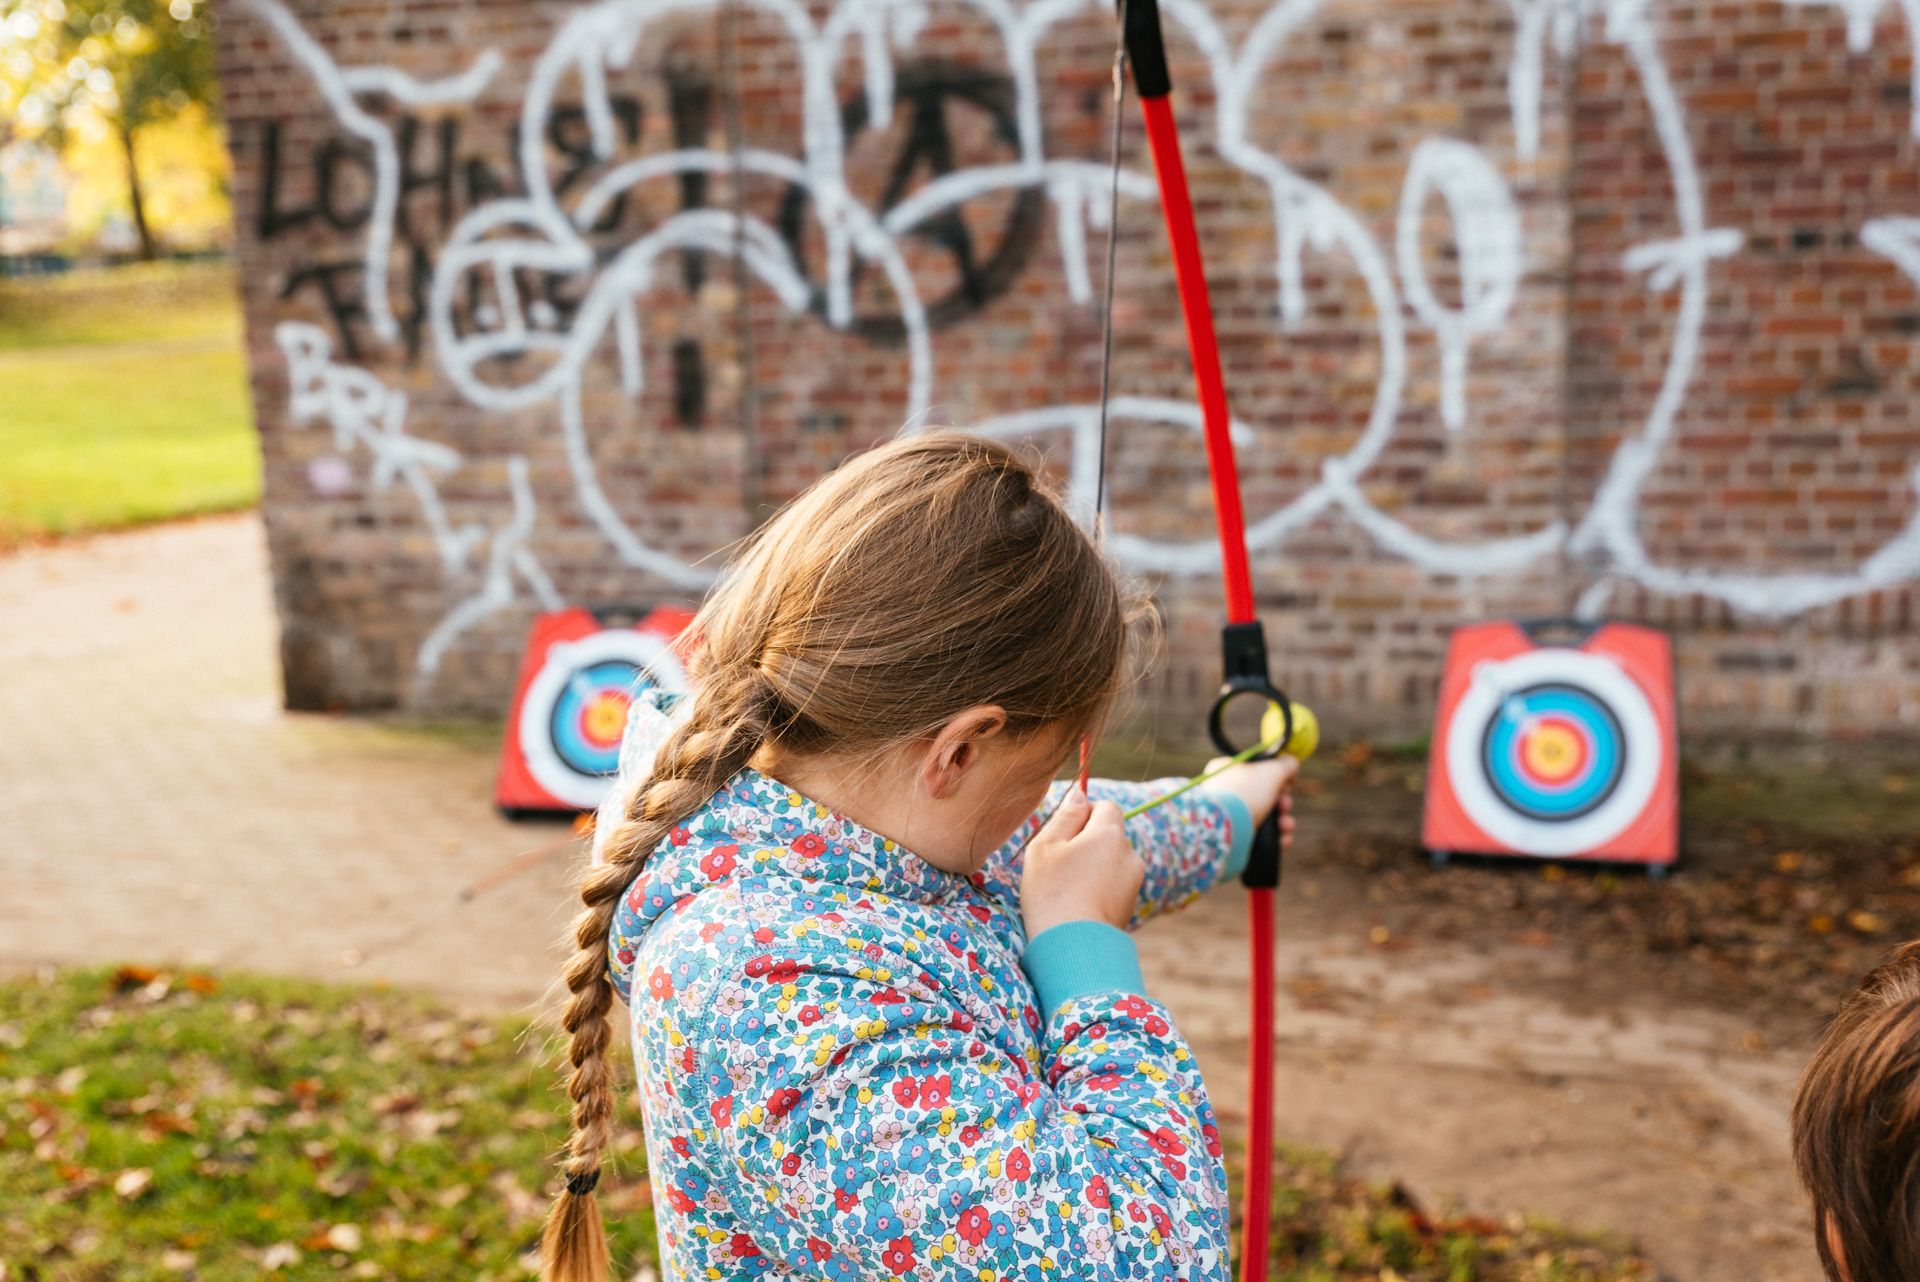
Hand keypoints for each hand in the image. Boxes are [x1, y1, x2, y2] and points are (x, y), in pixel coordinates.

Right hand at [1021, 786, 1142, 937]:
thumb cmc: (1052, 893)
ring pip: (1110, 861)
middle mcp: (1129, 854)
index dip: (1084, 814)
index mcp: (1110, 834)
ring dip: (1093, 867)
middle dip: (1087, 842)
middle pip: (1109, 835)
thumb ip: (1066, 815)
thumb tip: (1080, 793)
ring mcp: (1133, 882)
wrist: (1073, 947)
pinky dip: (1098, 888)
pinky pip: (1113, 884)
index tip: (1063, 835)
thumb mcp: (1046, 847)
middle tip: (1059, 865)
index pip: (1106, 807)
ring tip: (1066, 889)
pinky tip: (1077, 905)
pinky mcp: (1130, 905)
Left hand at [1201, 756, 1298, 852]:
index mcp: (1226, 770)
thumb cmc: (1246, 793)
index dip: (1276, 777)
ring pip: (1265, 818)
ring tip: (1285, 826)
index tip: (1288, 783)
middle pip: (1264, 795)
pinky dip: (1276, 838)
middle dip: (1283, 802)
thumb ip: (1285, 764)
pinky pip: (1261, 837)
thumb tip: (1292, 762)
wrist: (1226, 829)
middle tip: (1284, 806)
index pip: (1257, 770)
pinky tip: (1283, 839)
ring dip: (1283, 822)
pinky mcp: (1235, 838)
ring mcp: (1229, 817)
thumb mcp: (1271, 770)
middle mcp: (1225, 793)